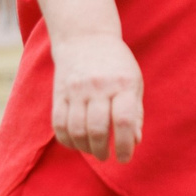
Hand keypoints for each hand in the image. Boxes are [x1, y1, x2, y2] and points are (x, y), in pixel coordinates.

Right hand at [49, 32, 143, 161]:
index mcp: (123, 84)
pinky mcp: (59, 93)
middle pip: (97, 128)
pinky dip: (67, 140)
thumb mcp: (134, 82)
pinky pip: (59, 124)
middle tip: (106, 156)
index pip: (123, 120)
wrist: (85, 37)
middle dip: (102, 150)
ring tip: (93, 151)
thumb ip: (135, 112)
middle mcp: (98, 86)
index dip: (125, 145)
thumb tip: (135, 141)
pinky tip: (76, 143)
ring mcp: (76, 90)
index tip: (124, 158)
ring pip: (76, 129)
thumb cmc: (116, 64)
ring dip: (85, 148)